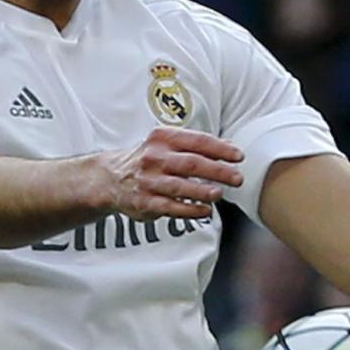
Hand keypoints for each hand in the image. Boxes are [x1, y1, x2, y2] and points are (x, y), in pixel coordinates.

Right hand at [99, 127, 243, 221]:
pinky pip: (171, 207)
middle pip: (192, 164)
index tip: (238, 156)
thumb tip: (230, 146)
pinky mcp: (145, 202)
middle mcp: (154, 158)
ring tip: (219, 194)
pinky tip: (204, 211)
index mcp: (163, 138)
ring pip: (181, 187)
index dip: (221, 149)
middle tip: (237, 178)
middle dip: (218, 171)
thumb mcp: (167, 144)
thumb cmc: (147, 160)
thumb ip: (196, 145)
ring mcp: (148, 181)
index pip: (197, 141)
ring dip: (203, 191)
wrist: (111, 178)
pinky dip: (190, 210)